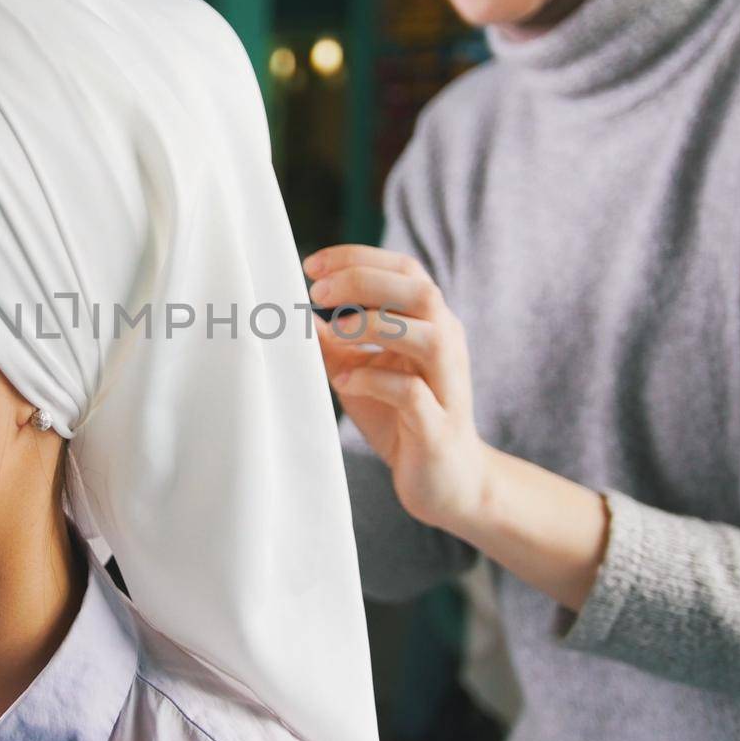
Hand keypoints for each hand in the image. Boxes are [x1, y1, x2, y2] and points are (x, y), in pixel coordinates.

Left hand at [305, 244, 487, 531]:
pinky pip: (413, 392)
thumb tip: (293, 313)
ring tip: (335, 332)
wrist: (446, 482)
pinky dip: (375, 381)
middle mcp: (446, 344)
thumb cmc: (401, 419)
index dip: (358, 258)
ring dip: (376, 324)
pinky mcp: (438, 425)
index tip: (311, 265)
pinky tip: (345, 383)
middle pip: (420, 289)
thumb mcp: (359, 373)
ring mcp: (446, 384)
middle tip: (315, 292)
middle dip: (365, 281)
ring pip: (427, 334)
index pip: (403, 270)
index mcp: (429, 323)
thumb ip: (334, 343)